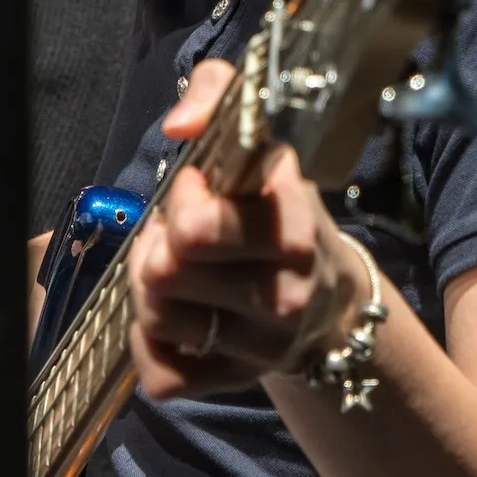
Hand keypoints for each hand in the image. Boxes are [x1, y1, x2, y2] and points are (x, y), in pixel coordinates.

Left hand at [125, 59, 364, 399]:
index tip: (196, 186)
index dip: (183, 200)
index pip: (199, 228)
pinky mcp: (232, 382)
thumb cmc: (275, 205)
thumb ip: (216, 94)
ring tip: (175, 266)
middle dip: (158, 240)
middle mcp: (285, 295)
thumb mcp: (259, 135)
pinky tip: (172, 312)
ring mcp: (260, 347)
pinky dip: (148, 341)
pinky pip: (159, 373)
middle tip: (177, 230)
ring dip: (150, 284)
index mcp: (293, 229)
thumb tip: (178, 124)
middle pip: (165, 271)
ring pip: (156, 313)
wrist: (327, 293)